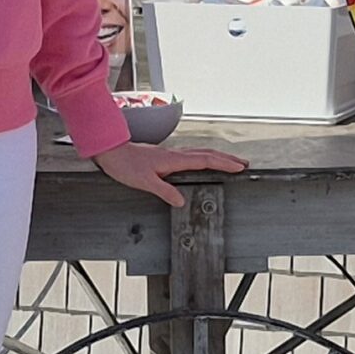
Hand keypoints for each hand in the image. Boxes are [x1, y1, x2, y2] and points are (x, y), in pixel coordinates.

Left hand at [94, 141, 247, 206]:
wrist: (111, 151)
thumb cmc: (125, 165)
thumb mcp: (144, 182)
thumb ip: (164, 191)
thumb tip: (181, 201)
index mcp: (174, 160)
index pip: (205, 161)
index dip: (223, 164)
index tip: (239, 167)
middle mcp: (175, 154)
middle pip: (207, 154)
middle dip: (227, 159)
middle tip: (243, 164)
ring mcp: (171, 154)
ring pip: (200, 153)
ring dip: (217, 157)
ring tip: (230, 162)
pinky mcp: (165, 156)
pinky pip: (191, 155)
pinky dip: (204, 157)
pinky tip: (203, 162)